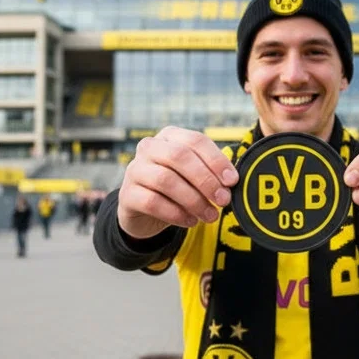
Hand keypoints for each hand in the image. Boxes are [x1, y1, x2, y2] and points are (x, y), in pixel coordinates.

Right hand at [117, 126, 238, 239]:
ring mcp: (134, 169)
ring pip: (166, 180)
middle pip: (179, 156)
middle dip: (205, 180)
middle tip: (223, 200)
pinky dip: (177, 214)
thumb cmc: (176, 188)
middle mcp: (149, 147)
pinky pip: (153, 202)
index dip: (216, 160)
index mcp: (169, 136)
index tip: (232, 181)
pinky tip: (191, 221)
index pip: (195, 140)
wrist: (144, 211)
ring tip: (210, 215)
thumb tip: (232, 181)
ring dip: (194, 200)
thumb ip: (211, 172)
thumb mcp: (193, 175)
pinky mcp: (127, 194)